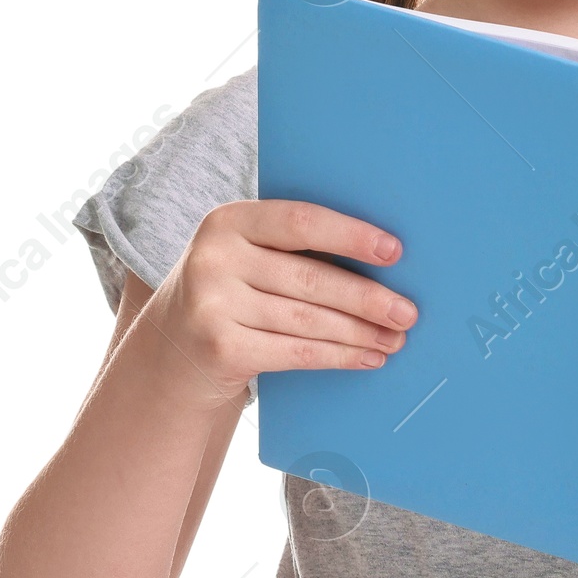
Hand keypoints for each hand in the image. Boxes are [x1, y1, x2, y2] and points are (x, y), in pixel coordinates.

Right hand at [147, 199, 418, 405]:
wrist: (169, 352)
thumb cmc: (229, 294)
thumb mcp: (245, 256)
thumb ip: (294, 249)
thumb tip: (383, 262)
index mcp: (229, 220)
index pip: (301, 221)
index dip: (352, 235)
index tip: (395, 252)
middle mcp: (215, 258)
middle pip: (311, 278)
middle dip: (367, 298)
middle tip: (408, 313)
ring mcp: (213, 305)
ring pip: (308, 320)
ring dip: (360, 333)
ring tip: (395, 338)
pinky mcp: (220, 348)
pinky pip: (297, 351)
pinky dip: (339, 356)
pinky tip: (367, 357)